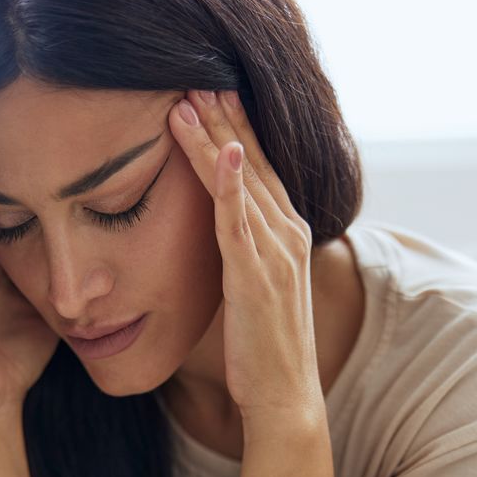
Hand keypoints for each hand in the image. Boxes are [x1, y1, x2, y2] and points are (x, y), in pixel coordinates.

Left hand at [168, 90, 322, 426]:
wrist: (286, 397)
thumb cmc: (265, 350)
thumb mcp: (256, 292)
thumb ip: (246, 257)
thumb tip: (225, 242)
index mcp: (287, 236)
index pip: (259, 171)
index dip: (237, 132)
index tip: (214, 96)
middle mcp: (288, 234)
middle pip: (252, 164)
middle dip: (225, 120)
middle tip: (197, 80)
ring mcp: (275, 253)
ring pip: (240, 183)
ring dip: (215, 138)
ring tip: (188, 101)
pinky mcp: (256, 276)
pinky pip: (239, 220)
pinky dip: (228, 183)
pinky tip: (220, 151)